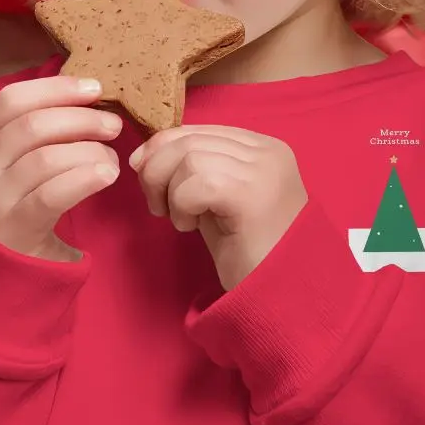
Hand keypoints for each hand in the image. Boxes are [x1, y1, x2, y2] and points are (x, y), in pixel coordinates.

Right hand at [0, 76, 121, 261]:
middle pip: (33, 126)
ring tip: (112, 158)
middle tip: (113, 124)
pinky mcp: (16, 227)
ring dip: (89, 151)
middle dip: (82, 119)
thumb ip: (36, 126)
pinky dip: (85, 178)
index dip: (57, 88)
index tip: (94, 88)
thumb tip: (87, 93)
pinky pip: (53, 194)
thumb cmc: (10, 195)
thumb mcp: (6, 157)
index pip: (12, 99)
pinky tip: (107, 174)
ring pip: (46, 158)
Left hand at [129, 126, 307, 290]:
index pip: (199, 129)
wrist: (282, 295)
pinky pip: (197, 182)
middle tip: (156, 205)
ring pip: (190, 157)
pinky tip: (191, 227)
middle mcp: (267, 151)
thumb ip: (193, 171)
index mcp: (261, 147)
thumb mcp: (218, 200)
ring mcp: (263, 170)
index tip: (142, 171)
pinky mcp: (252, 193)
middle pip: (190, 139)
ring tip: (180, 220)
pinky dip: (182, 204)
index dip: (163, 146)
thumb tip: (145, 154)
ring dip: (170, 191)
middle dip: (158, 168)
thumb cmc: (249, 252)